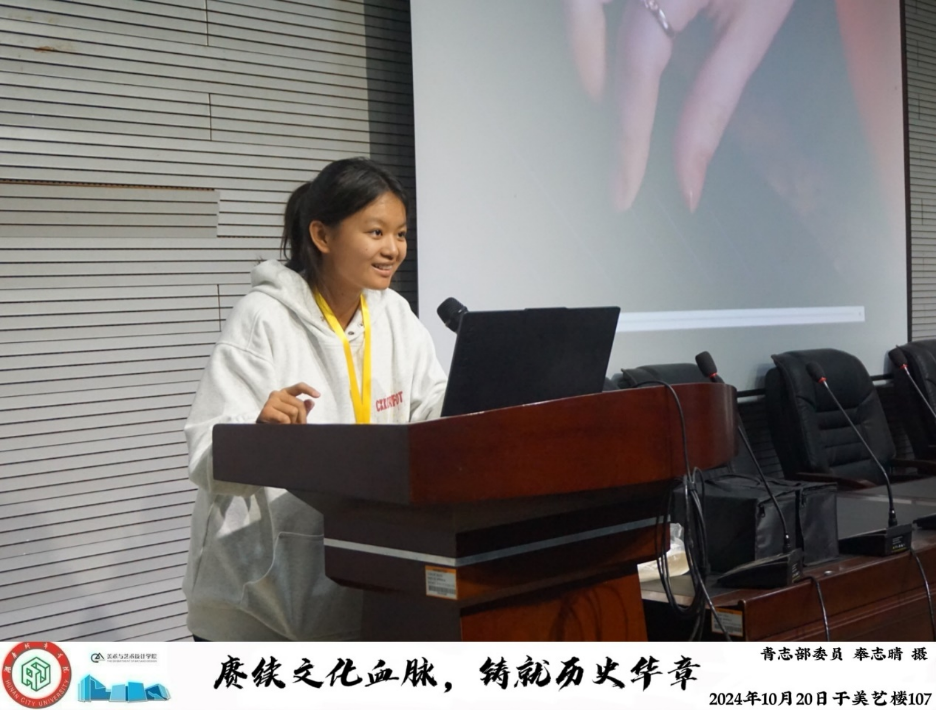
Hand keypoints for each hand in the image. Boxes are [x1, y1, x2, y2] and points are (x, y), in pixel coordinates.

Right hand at [257, 383, 320, 423]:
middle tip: (299, 427)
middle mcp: (277, 394)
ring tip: (288, 427)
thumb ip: (303, 408)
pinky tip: (281, 427)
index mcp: (286, 393)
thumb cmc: (280, 422)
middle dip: (302, 418)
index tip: (318, 396)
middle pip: (299, 404)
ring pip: (293, 411)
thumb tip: (311, 402)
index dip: (309, 390)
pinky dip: (286, 425)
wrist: (264, 433)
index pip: (299, 387)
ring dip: (294, 423)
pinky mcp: (266, 410)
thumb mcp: (294, 415)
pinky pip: (284, 418)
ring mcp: (271, 401)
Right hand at [564, 0, 793, 211]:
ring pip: (579, 6)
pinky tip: (598, 52)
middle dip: (617, 117)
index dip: (629, 133)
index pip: (641, 64)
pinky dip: (583, 23)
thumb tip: (687, 180)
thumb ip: (716, 99)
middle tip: (622, 172)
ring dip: (585, 56)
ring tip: (601, 100)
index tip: (623, 191)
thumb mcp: (758, 23)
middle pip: (610, 43)